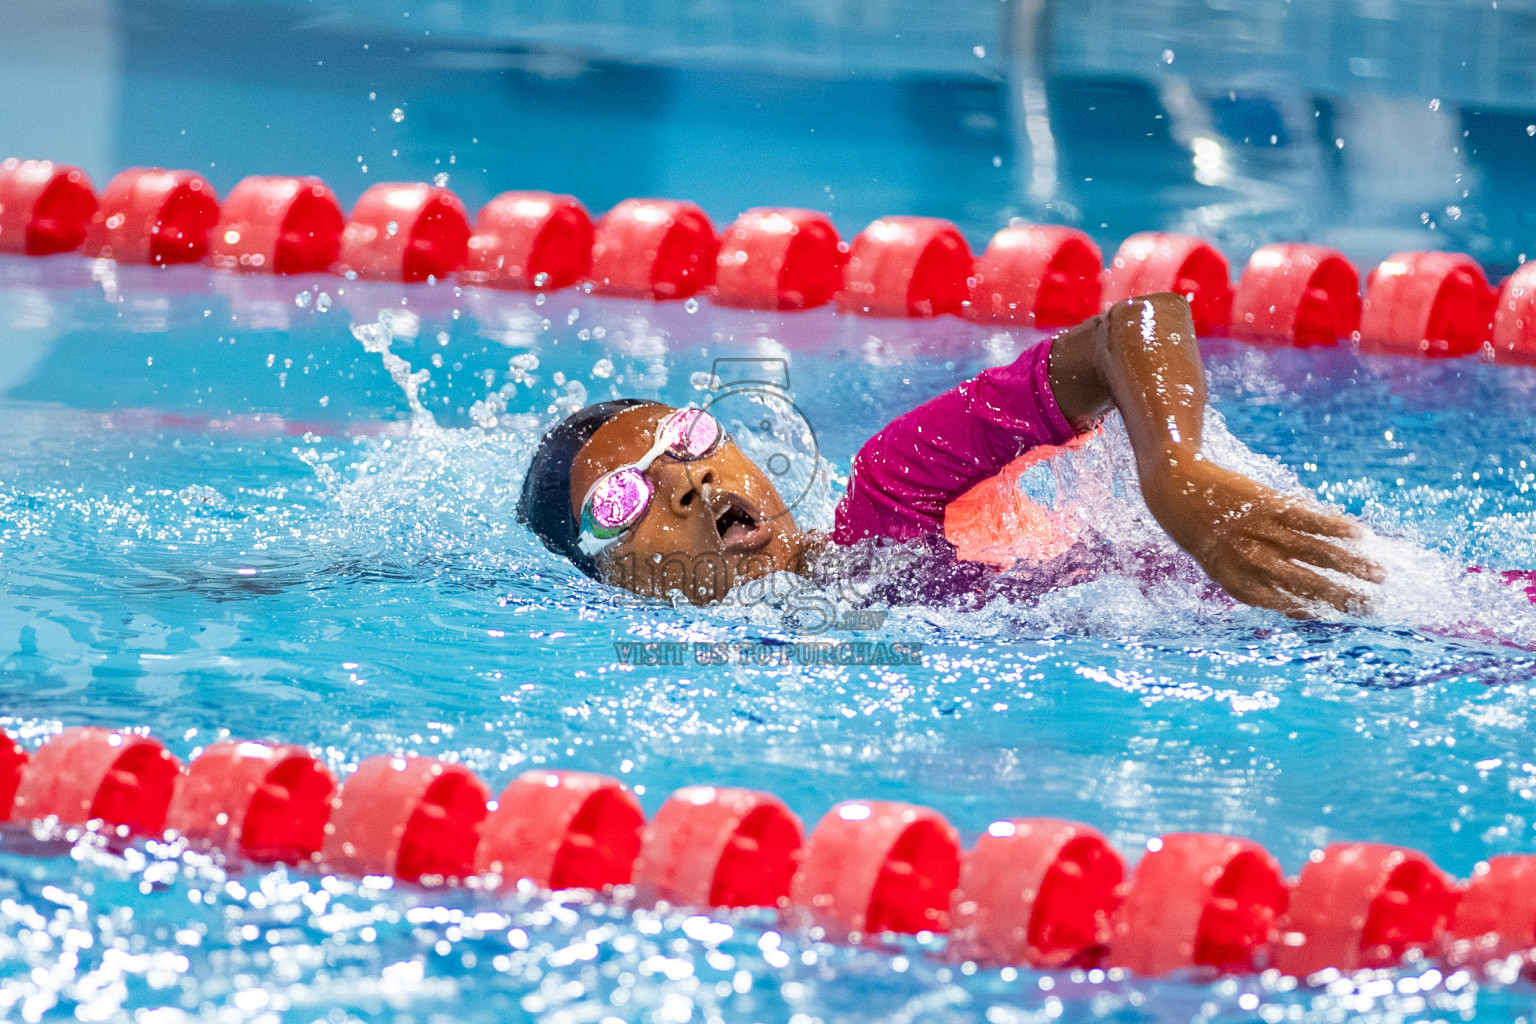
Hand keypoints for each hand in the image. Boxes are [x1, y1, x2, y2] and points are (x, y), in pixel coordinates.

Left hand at [1142, 458, 1383, 617]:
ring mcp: (1261, 532)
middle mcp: (1251, 561)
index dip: (1313, 611)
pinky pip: (1307, 518)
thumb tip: (1293, 602)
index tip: (1340, 617)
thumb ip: (1251, 581)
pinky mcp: (1267, 503)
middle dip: (1343, 597)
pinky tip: (1359, 533)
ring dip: (1351, 565)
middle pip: (1306, 585)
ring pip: (1314, 552)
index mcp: (1237, 583)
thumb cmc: (1199, 530)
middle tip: (1373, 605)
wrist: (1174, 488)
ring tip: (1380, 574)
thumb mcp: (1217, 563)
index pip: (1283, 604)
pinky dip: (1334, 526)